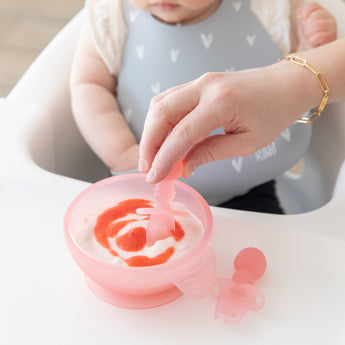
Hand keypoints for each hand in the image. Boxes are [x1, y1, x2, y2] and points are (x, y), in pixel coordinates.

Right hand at [139, 64, 317, 183]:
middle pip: (161, 112)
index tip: (154, 177)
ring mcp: (199, 81)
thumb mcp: (247, 143)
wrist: (285, 85)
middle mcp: (205, 86)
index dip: (164, 158)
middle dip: (148, 143)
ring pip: (160, 104)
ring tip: (152, 156)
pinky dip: (160, 120)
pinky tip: (162, 138)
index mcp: (221, 103)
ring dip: (151, 131)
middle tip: (147, 167)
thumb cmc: (273, 114)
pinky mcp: (197, 83)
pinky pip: (169, 99)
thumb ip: (211, 153)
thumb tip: (183, 167)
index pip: (181, 133)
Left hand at [296, 2, 336, 50]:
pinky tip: (313, 42)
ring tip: (309, 38)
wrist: (312, 54)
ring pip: (317, 24)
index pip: (312, 6)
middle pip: (315, 15)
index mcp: (322, 13)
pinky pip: (320, 36)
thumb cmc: (308, 40)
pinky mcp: (331, 39)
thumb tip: (299, 12)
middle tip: (307, 33)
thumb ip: (301, 16)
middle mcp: (329, 18)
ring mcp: (332, 28)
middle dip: (306, 26)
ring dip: (309, 33)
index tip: (301, 21)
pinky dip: (313, 39)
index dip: (304, 13)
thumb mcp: (303, 26)